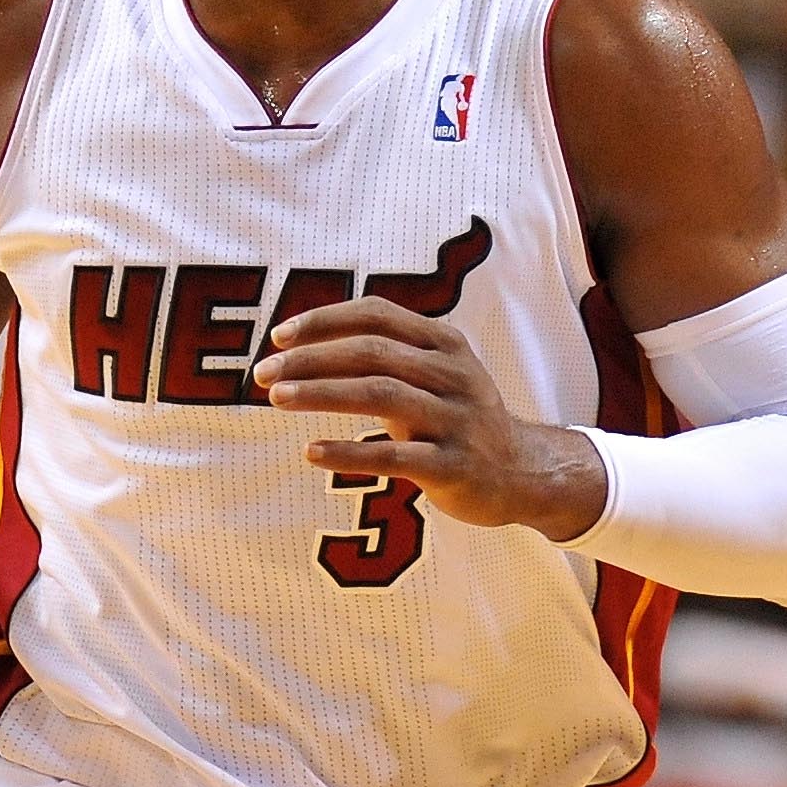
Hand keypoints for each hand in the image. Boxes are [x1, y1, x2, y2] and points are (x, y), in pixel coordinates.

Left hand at [252, 297, 608, 541]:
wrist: (523, 472)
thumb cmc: (458, 418)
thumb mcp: (435, 373)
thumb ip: (385, 353)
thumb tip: (304, 343)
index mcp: (443, 344)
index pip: (376, 314)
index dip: (324, 320)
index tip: (278, 336)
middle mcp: (452, 374)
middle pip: (370, 353)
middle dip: (310, 359)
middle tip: (263, 373)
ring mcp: (455, 420)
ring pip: (379, 395)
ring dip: (320, 393)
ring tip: (277, 398)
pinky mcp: (453, 466)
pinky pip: (394, 456)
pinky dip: (348, 452)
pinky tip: (311, 452)